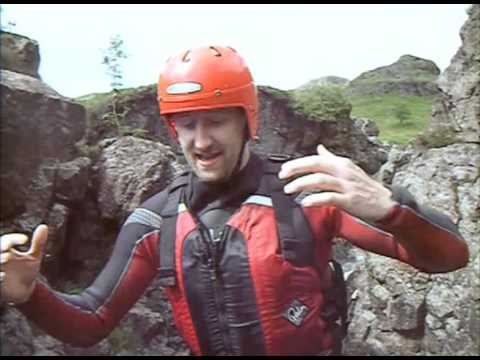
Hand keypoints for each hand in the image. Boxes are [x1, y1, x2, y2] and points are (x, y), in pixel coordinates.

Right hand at [0, 224, 48, 303]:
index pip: (6, 240)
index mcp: (8, 251)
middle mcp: (1, 259)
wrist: (25, 290)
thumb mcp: (35, 257)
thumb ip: (38, 243)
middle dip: (2, 249)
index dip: (14, 239)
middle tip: (8, 248)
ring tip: (6, 257)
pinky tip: (3, 276)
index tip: (25, 240)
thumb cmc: (28, 271)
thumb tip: (43, 226)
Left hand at [278, 145, 396, 221]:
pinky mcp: (350, 200)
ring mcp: (347, 186)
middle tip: (282, 176)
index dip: (298, 163)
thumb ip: (331, 159)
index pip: (316, 159)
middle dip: (296, 169)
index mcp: (342, 164)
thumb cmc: (364, 187)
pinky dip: (315, 199)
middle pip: (316, 166)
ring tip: (289, 189)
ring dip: (302, 184)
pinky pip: (329, 198)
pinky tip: (304, 202)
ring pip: (320, 181)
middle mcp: (343, 172)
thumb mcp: (348, 169)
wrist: (385, 203)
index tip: (284, 169)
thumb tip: (319, 148)